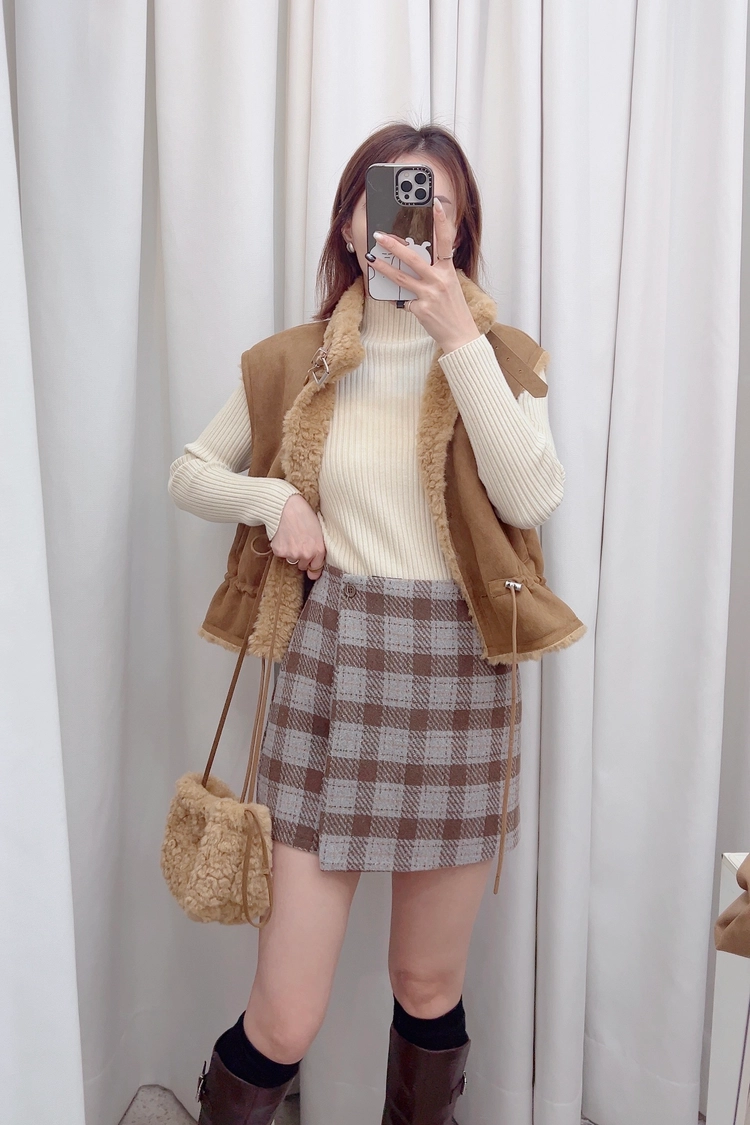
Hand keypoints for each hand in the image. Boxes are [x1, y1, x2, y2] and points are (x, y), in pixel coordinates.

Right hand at [270, 493, 325, 579]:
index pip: (316, 568)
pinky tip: (283, 535)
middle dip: (301, 557)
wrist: (287, 506)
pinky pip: (280, 554)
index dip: (312, 565)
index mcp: (319, 550)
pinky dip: (281, 547)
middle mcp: (306, 555)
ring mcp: (292, 554)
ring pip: (291, 559)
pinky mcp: (279, 551)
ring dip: (291, 551)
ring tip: (291, 536)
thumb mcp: (319, 531)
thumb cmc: (304, 514)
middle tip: (299, 542)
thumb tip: (315, 562)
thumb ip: (318, 547)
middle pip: (302, 565)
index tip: (310, 566)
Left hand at [366, 197, 481, 353]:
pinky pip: (401, 300)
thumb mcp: (450, 285)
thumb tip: (416, 261)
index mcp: (448, 271)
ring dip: (383, 268)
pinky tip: (383, 293)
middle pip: (413, 258)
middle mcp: (439, 280)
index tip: (434, 203)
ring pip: (401, 278)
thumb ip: (436, 271)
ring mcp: (429, 294)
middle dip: (394, 245)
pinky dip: (392, 297)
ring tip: (370, 259)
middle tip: (379, 236)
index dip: (441, 221)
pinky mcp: (421, 309)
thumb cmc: (454, 309)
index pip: (445, 241)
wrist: (460, 335)